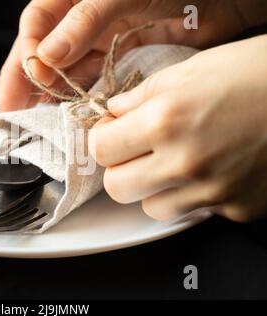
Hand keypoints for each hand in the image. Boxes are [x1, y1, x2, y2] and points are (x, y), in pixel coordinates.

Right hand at [0, 0, 264, 110]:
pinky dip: (80, 97)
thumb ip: (85, 20)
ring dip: (51, 95)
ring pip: (65, 70)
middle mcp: (83, 19)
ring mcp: (102, 40)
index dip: (27, 53)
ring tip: (38, 120)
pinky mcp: (121, 59)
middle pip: (43, 52)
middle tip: (12, 113)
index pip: (36, 24)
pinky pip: (92, 80)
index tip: (33, 79)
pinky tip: (72, 113)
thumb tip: (48, 54)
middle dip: (25, 82)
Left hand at [89, 35, 266, 221]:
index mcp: (166, 121)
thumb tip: (114, 112)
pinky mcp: (237, 208)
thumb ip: (144, 94)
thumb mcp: (194, 68)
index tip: (113, 132)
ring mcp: (213, 191)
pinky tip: (210, 169)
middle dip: (121, 168)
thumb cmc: (261, 72)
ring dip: (153, 187)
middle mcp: (185, 162)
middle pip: (117, 187)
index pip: (101, 149)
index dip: (103, 138)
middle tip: (136, 151)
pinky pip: (194, 211)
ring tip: (175, 162)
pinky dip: (192, 195)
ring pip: (151, 206)